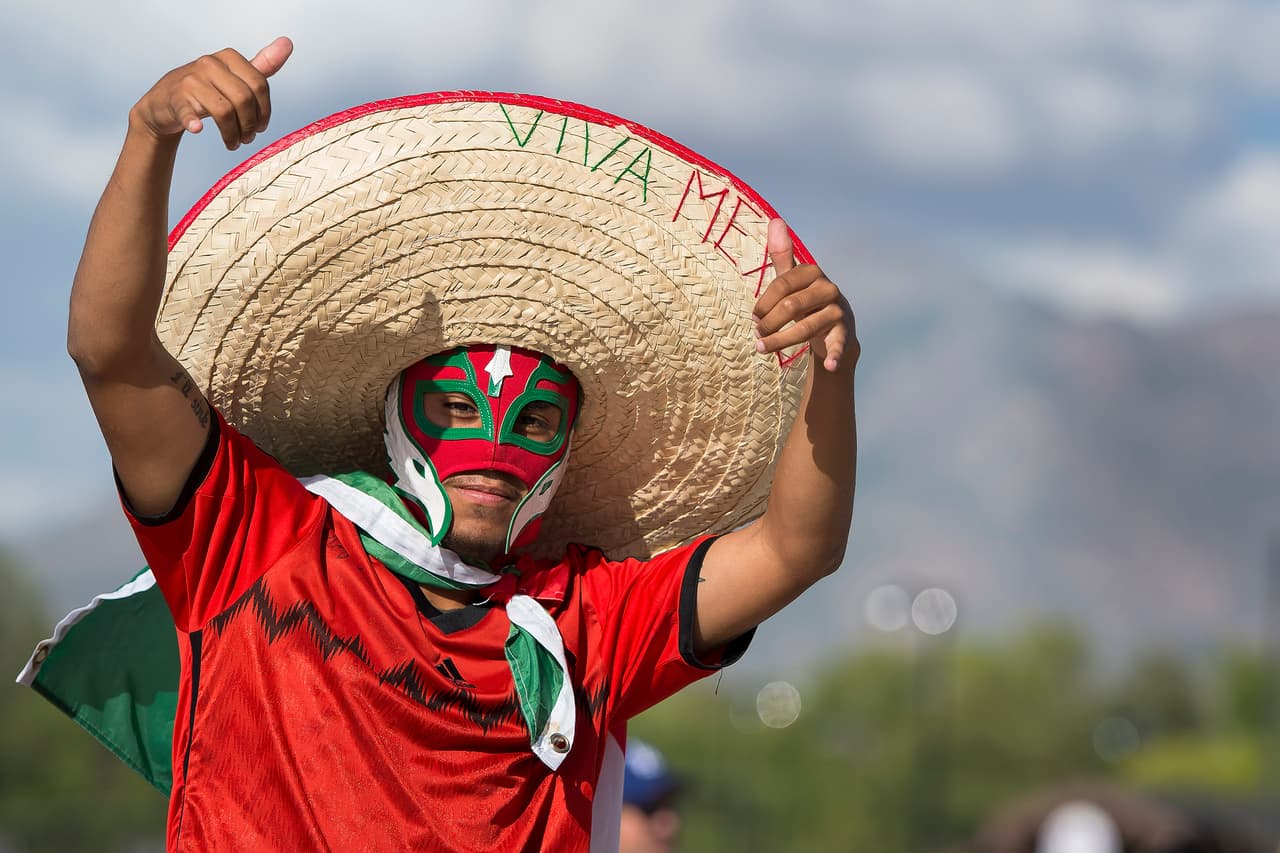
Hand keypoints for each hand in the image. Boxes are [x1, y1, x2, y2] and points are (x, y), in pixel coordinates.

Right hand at [128, 37, 293, 149]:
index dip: (265, 111)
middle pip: (244, 99)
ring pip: (223, 111)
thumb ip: (262, 65)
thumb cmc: (207, 89)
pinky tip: (198, 129)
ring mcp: (190, 80)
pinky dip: (193, 121)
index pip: (259, 85)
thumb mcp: (235, 76)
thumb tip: (287, 44)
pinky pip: (187, 110)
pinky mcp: (176, 97)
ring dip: (232, 134)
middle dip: (250, 125)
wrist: (166, 100)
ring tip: (233, 143)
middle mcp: (209, 64)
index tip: (261, 126)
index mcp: (229, 57)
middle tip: (247, 139)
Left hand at [752, 219, 858, 372]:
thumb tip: (775, 219)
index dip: (763, 303)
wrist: (835, 327)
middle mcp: (828, 288)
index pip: (781, 286)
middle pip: (791, 307)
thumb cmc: (805, 300)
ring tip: (760, 350)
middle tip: (756, 336)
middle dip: (769, 324)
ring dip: (780, 342)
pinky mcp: (845, 333)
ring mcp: (838, 311)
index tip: (753, 318)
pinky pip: (839, 344)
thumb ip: (782, 254)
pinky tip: (829, 366)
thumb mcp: (792, 278)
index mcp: (812, 272)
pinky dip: (835, 356)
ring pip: (805, 328)